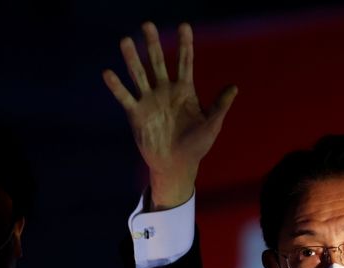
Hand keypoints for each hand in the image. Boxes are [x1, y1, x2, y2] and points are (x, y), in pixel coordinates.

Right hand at [103, 22, 236, 209]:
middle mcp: (165, 91)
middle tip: (148, 24)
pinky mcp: (136, 114)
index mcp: (185, 90)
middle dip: (154, 44)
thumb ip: (220, 105)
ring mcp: (150, 100)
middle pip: (158, 62)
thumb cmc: (197, 146)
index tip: (184, 26)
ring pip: (139, 74)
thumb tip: (234, 87)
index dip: (185, 44)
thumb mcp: (212, 125)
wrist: (178, 166)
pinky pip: (125, 97)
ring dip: (132, 58)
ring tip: (126, 41)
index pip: (184, 62)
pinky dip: (117, 86)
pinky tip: (108, 73)